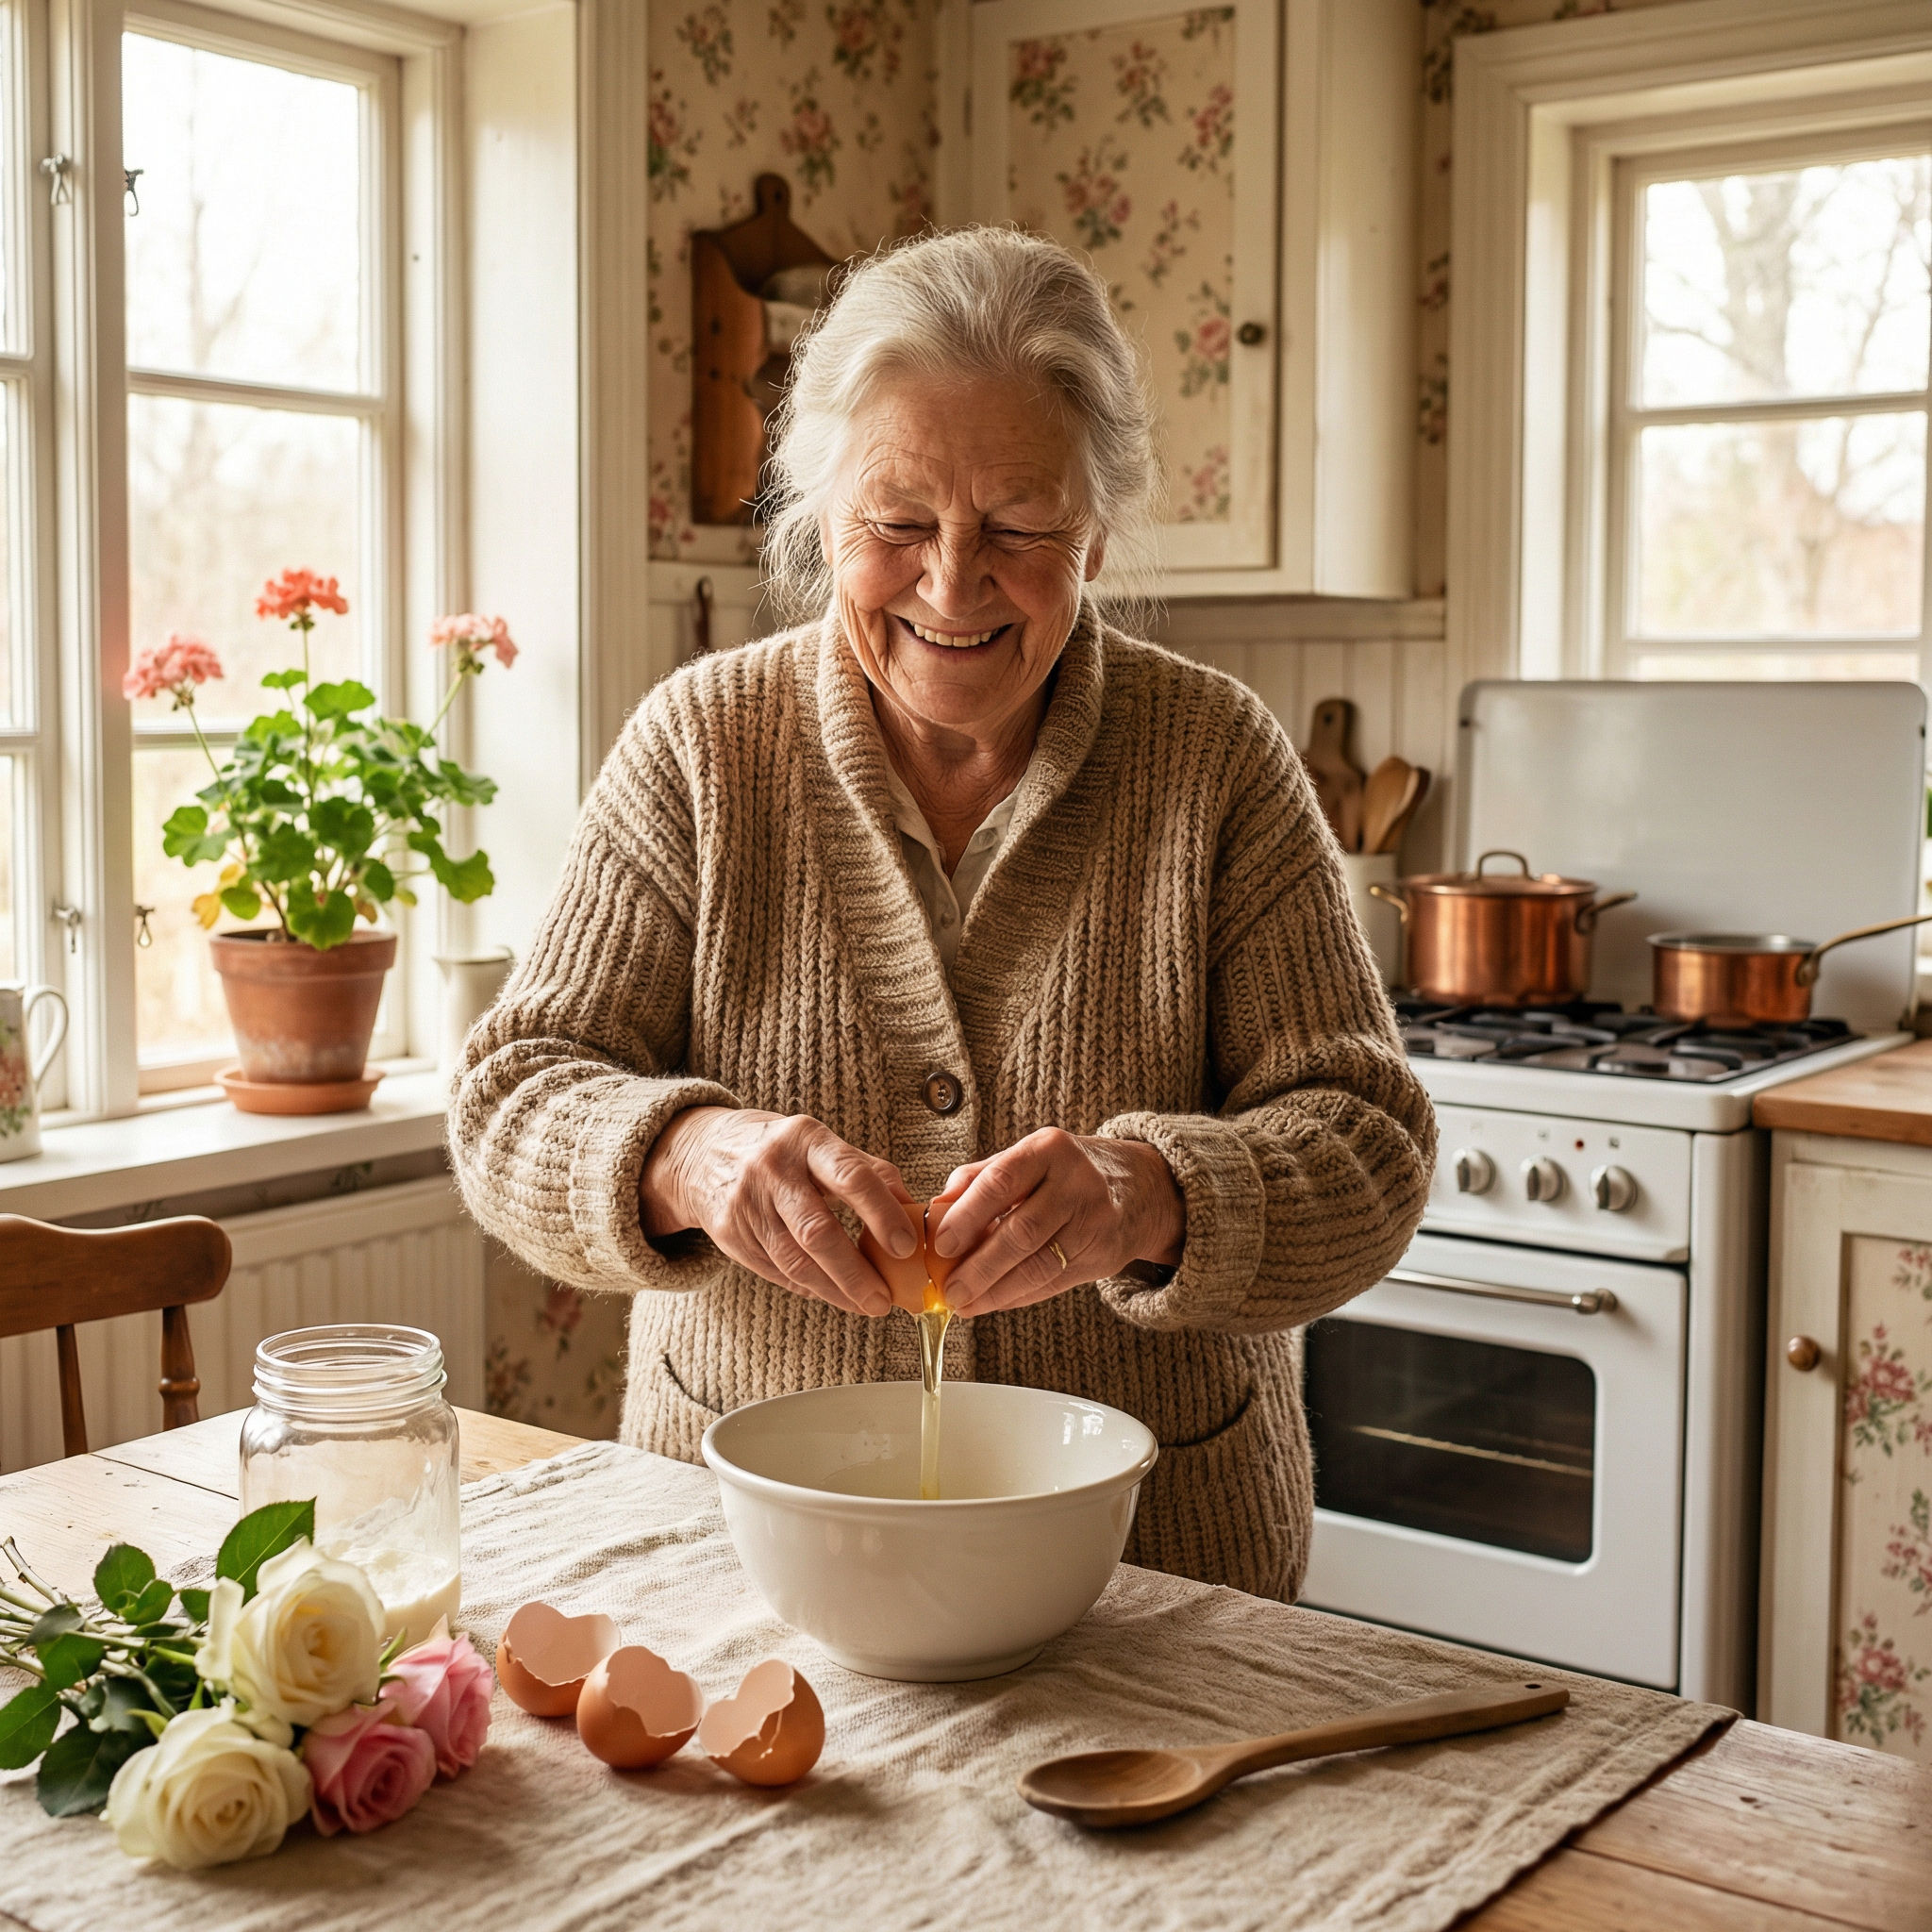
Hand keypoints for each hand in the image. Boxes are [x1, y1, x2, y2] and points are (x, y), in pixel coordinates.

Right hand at [640, 1107, 919, 1317]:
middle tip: (884, 1298)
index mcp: (806, 1139)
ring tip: (867, 1304)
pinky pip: (777, 1271)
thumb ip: (868, 1172)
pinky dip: (809, 1287)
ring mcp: (747, 1204)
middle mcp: (773, 1170)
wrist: (701, 1153)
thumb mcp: (821, 1144)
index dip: (881, 1213)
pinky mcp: (731, 1234)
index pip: (850, 1176)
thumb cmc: (780, 1150)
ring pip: (796, 1261)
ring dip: (836, 1290)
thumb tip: (913, 1211)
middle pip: (818, 1231)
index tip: (905, 1246)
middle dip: (856, 1273)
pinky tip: (833, 1293)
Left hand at [931, 1128, 1184, 1316]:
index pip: (1002, 1182)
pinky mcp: (1103, 1255)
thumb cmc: (1064, 1172)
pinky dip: (1018, 1297)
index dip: (968, 1216)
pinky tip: (993, 1302)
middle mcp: (1076, 1183)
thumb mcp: (1027, 1157)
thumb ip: (980, 1177)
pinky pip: (1053, 1284)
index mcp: (1048, 1149)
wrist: (1137, 1187)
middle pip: (1021, 1232)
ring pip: (1039, 1265)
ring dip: (996, 1291)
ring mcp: (1093, 1221)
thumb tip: (938, 1209)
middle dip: (980, 1267)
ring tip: (965, 1303)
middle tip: (950, 1289)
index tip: (942, 1245)